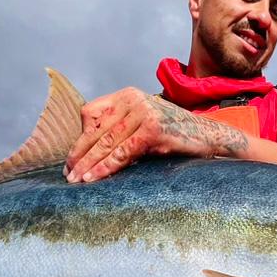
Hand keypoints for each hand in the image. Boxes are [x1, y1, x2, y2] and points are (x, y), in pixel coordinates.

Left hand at [64, 87, 247, 182]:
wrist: (209, 137)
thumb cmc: (175, 135)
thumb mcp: (143, 124)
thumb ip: (120, 128)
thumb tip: (88, 151)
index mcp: (128, 95)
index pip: (91, 113)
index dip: (80, 137)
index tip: (72, 158)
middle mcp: (134, 99)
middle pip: (96, 130)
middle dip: (79, 154)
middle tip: (67, 174)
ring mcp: (144, 113)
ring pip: (107, 143)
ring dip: (88, 164)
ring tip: (76, 180)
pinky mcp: (153, 129)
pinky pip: (122, 153)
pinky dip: (106, 167)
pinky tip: (93, 178)